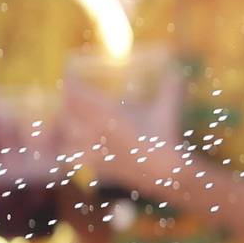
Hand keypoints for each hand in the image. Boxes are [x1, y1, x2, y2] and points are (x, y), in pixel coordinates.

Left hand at [60, 85, 184, 195]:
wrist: (165, 172)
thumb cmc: (165, 137)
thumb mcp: (168, 107)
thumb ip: (171, 87)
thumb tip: (178, 70)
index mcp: (107, 112)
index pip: (76, 92)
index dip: (70, 81)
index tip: (70, 73)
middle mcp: (95, 129)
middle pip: (66, 111)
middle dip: (67, 103)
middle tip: (72, 96)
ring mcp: (94, 150)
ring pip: (65, 136)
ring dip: (66, 127)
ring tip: (71, 122)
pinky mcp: (98, 167)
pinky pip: (75, 158)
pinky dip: (73, 151)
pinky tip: (79, 149)